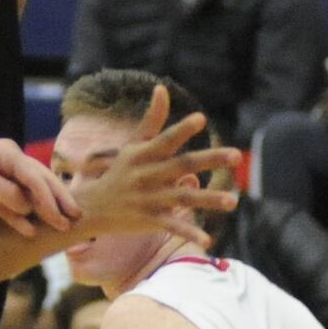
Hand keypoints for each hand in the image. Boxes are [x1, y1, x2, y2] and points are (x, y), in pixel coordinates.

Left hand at [0, 138, 79, 237]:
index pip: (35, 177)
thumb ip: (6, 193)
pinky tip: (30, 232)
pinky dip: (20, 218)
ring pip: (28, 196)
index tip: (61, 216)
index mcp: (8, 154)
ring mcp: (0, 179)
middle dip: (57, 201)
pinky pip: (11, 207)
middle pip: (38, 183)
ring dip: (42, 211)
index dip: (50, 198)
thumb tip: (27, 205)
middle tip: (76, 218)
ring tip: (61, 226)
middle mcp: (8, 164)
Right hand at [71, 85, 240, 248]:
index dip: (182, 130)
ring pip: (183, 198)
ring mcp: (148, 199)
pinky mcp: (150, 220)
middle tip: (236, 155)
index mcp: (143, 155)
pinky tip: (208, 241)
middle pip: (182, 166)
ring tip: (234, 201)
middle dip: (209, 160)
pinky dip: (188, 233)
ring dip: (208, 200)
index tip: (202, 119)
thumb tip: (162, 88)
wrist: (90, 208)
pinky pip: (172, 227)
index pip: (166, 140)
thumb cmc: (119, 172)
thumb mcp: (133, 145)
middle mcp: (146, 175)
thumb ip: (152, 119)